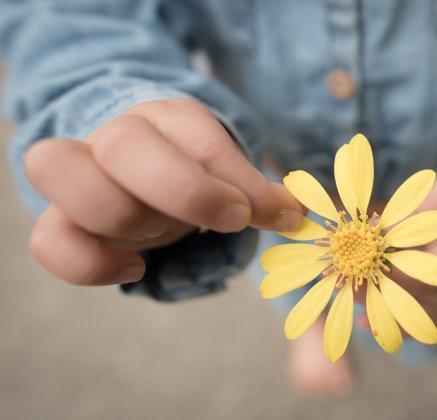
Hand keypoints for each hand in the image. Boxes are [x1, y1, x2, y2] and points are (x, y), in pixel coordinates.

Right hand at [25, 98, 302, 285]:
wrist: (139, 168)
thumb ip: (253, 191)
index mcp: (169, 118)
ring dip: (123, 216)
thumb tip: (293, 214)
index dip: (234, 179)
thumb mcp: (226, 173)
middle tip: (229, 219)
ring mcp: (81, 172)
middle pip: (122, 144)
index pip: (199, 137)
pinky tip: (135, 268)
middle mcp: (118, 134)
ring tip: (161, 236)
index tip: (264, 213)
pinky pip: (49, 239)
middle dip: (184, 191)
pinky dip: (90, 264)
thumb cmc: (190, 173)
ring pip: (57, 169)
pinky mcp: (60, 216)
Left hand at [360, 170, 436, 334]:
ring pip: (427, 315)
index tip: (364, 263)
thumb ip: (419, 216)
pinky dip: (400, 319)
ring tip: (352, 300)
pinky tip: (368, 324)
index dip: (401, 271)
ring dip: (388, 308)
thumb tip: (378, 235)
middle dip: (387, 290)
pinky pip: (430, 319)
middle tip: (349, 282)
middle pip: (431, 297)